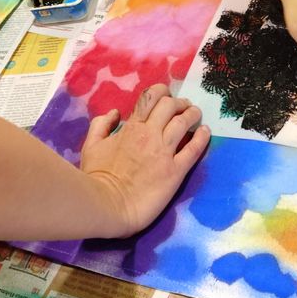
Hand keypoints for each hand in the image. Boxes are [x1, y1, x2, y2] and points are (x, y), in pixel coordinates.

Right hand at [80, 84, 209, 237]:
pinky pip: (193, 150)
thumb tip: (115, 112)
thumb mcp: (91, 145)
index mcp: (132, 127)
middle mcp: (150, 134)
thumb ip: (101, 125)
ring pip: (184, 122)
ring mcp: (164, 152)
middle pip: (170, 105)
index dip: (162, 91)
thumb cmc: (96, 176)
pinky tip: (205, 131)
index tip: (167, 96)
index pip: (150, 97)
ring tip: (196, 114)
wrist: (107, 206)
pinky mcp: (175, 171)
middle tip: (184, 106)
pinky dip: (202, 138)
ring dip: (192, 114)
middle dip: (179, 102)